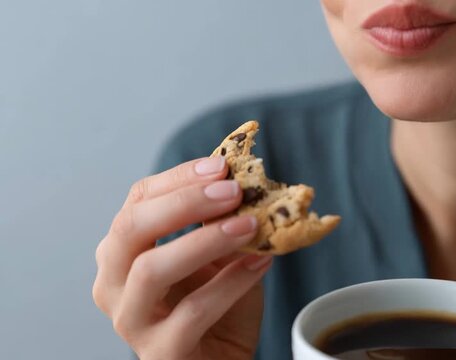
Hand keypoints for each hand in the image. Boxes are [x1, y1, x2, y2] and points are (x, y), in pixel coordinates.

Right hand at [93, 157, 271, 359]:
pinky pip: (193, 311)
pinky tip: (260, 264)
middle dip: (184, 202)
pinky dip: (231, 283)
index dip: (179, 178)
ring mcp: (130, 321)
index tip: (222, 165)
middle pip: (130, 229)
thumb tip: (242, 180)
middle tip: (232, 190)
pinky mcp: (158, 353)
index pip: (138, 200)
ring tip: (249, 225)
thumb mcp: (219, 254)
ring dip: (205, 240)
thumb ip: (220, 221)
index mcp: (123, 250)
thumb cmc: (217, 303)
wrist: (222, 357)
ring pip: (151, 270)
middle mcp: (112, 283)